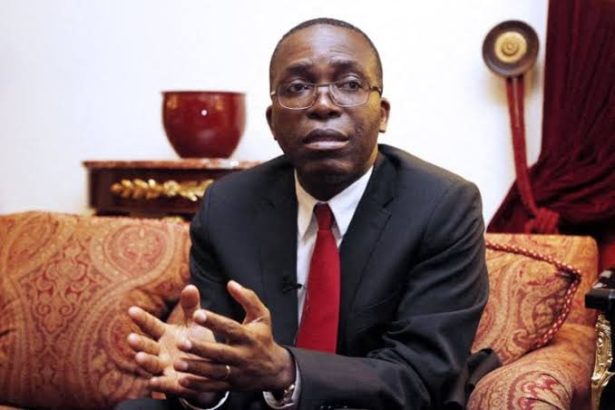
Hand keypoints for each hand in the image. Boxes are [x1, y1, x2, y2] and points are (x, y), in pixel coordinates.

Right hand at [127, 285, 219, 403]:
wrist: (210, 368)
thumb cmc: (198, 342)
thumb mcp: (195, 323)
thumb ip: (191, 306)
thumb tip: (190, 286)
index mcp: (165, 334)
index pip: (151, 325)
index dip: (142, 318)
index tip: (131, 310)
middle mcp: (161, 351)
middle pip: (147, 346)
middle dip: (139, 343)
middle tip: (130, 338)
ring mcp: (165, 368)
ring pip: (152, 365)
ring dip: (145, 361)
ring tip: (139, 357)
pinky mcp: (173, 383)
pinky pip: (165, 384)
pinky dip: (159, 384)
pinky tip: (153, 382)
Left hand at [173, 281, 295, 392]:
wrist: (273, 369)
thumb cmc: (263, 337)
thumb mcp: (261, 316)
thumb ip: (248, 298)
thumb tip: (231, 283)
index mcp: (248, 337)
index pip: (230, 328)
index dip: (214, 321)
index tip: (197, 314)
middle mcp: (242, 355)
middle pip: (220, 353)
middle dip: (201, 348)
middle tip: (181, 342)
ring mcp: (236, 372)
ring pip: (214, 371)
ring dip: (196, 368)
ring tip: (177, 363)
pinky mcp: (230, 385)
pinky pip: (213, 386)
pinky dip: (198, 385)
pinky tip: (182, 380)